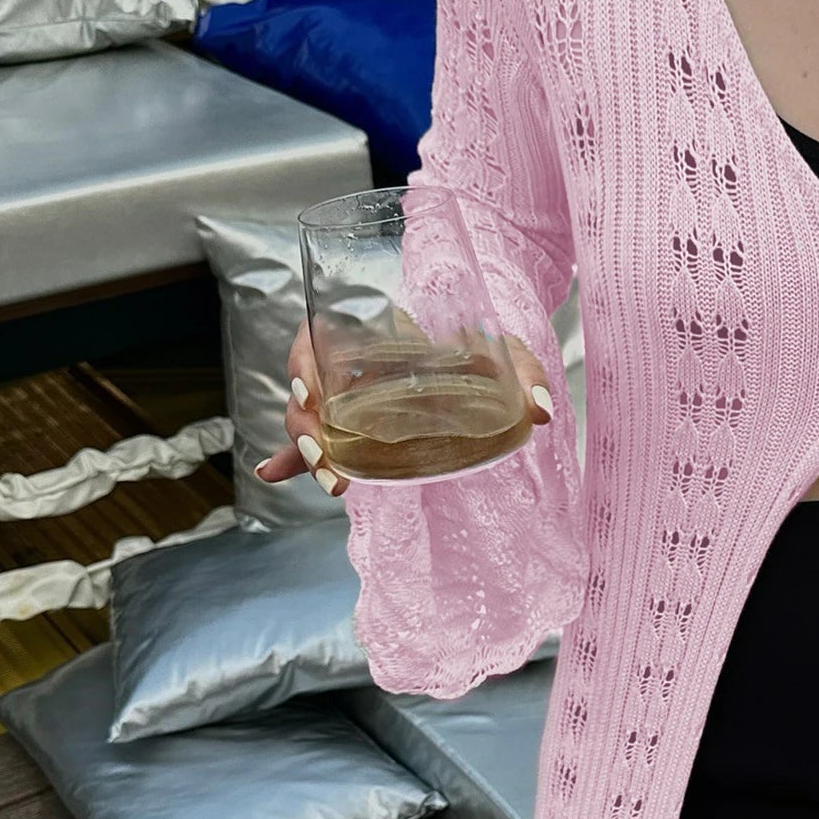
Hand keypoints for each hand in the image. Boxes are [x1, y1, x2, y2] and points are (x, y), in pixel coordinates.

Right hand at [252, 320, 555, 495]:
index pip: (316, 340)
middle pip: (304, 391)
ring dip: (306, 451)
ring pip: (308, 420)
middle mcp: (352, 366)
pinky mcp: (359, 427)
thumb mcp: (507, 354)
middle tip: (325, 463)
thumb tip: (543, 411)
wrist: (488, 355)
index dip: (303, 364)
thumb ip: (524, 374)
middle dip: (304, 429)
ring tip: (330, 482)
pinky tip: (275, 474)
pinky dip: (298, 457)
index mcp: (374, 336)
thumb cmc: (489, 346)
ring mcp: (351, 398)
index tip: (310, 393)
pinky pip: (321, 439)